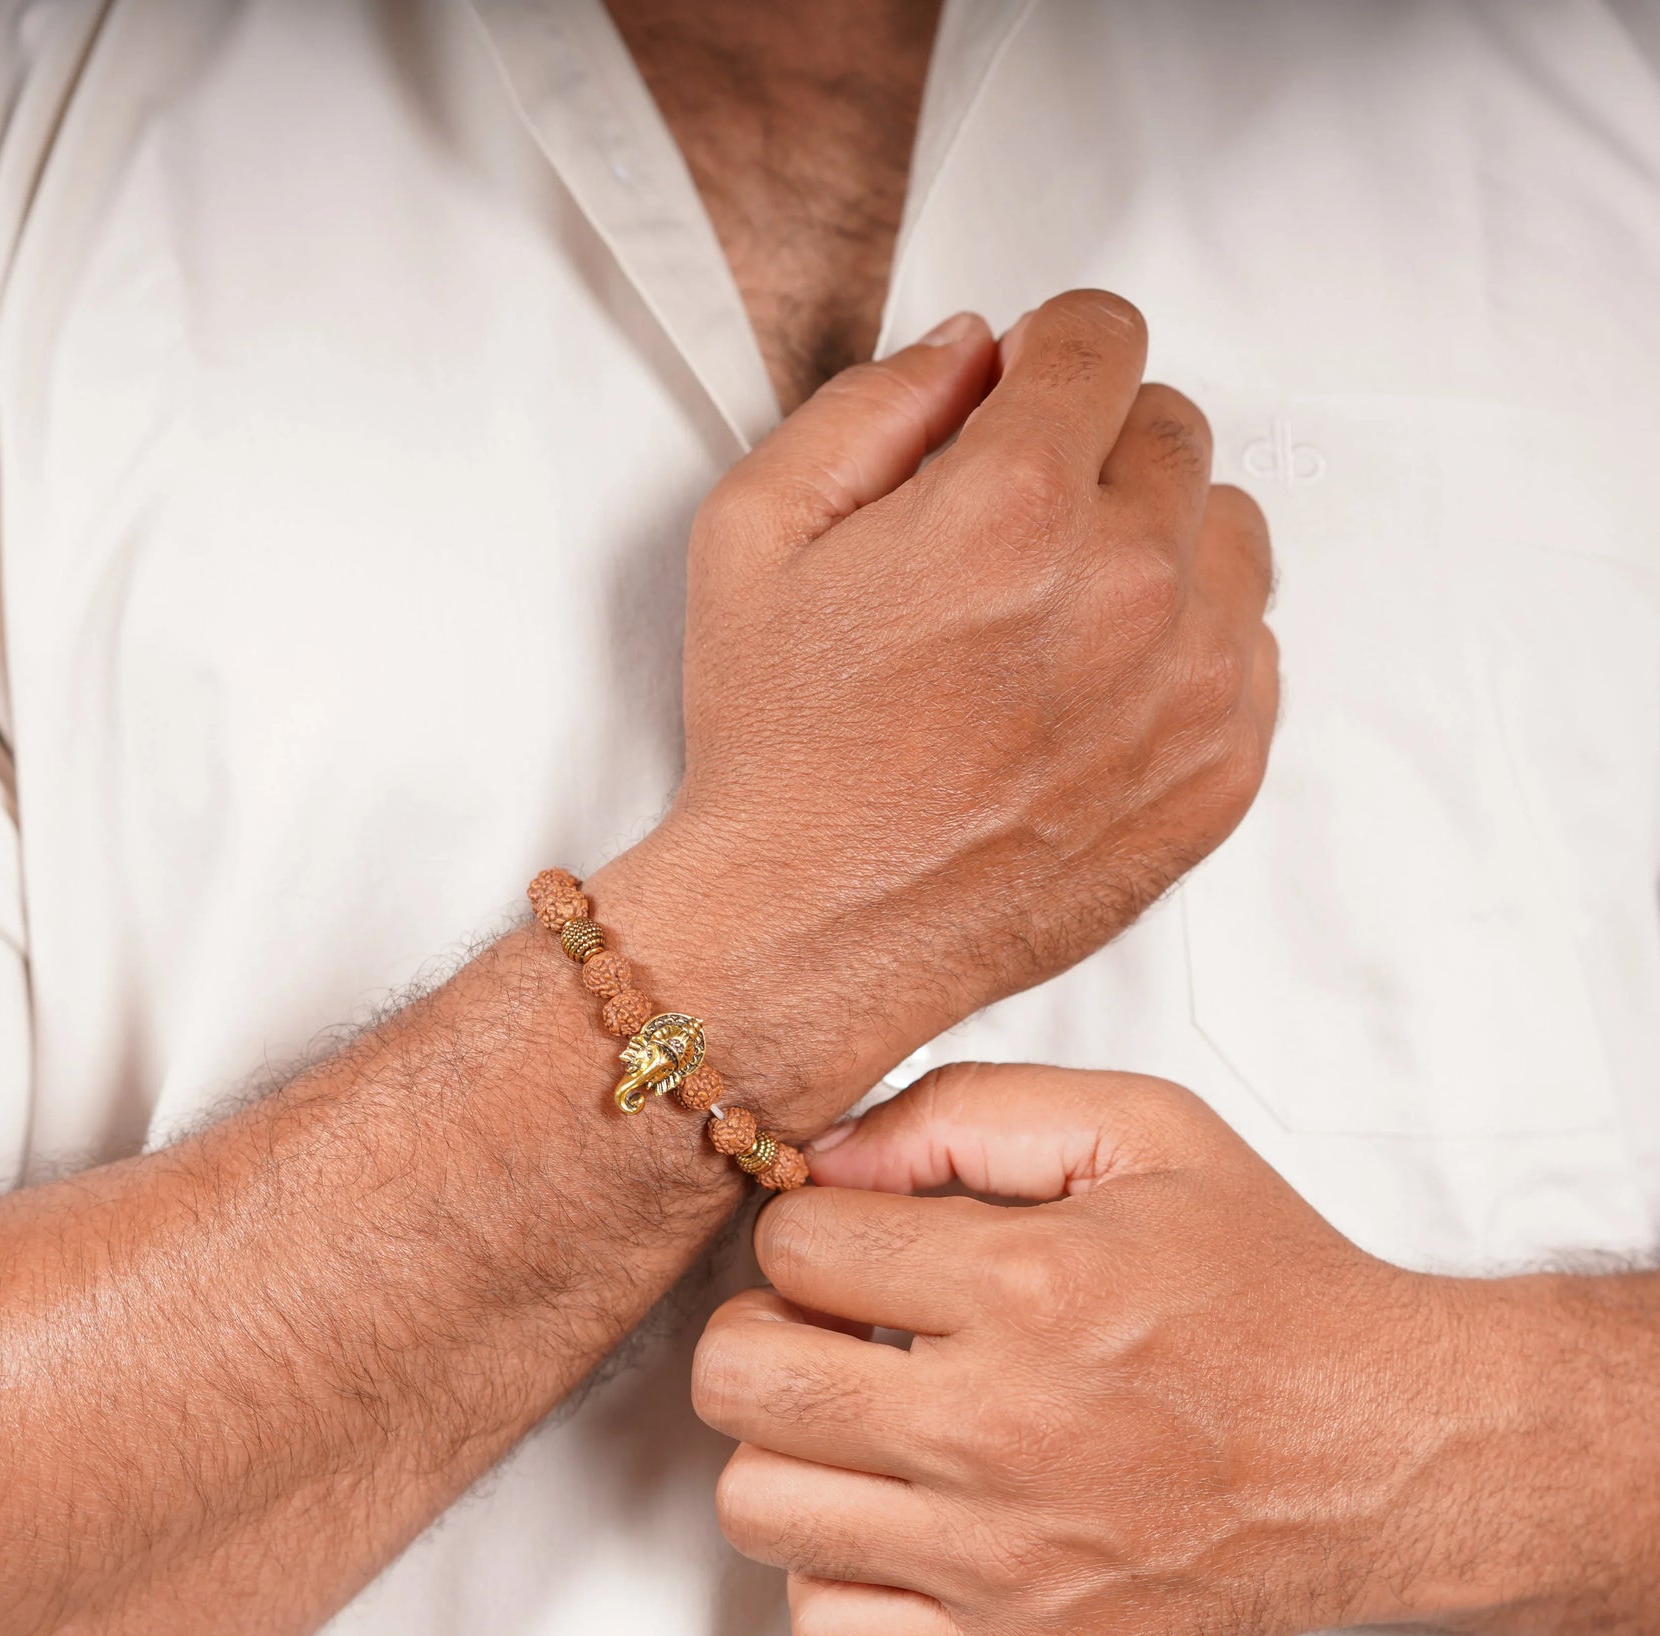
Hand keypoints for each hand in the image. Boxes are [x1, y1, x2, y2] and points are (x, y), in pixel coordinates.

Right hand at [602, 294, 1276, 1122]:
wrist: (810, 931)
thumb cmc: (778, 749)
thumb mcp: (753, 534)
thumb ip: (870, 404)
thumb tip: (971, 349)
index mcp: (1015, 503)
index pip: (1103, 335)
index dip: (1046, 355)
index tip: (1020, 400)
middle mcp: (1131, 585)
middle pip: (1174, 429)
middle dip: (1096, 451)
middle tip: (1014, 532)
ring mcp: (1193, 686)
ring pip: (1229, 533)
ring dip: (1158, 545)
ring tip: (1056, 618)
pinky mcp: (1221, 771)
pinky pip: (1252, 648)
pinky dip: (1186, 650)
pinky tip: (1088, 695)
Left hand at [691, 1063, 1510, 1635]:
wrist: (1388, 1450)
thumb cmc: (1264, 1284)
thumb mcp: (1140, 1131)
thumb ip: (966, 1111)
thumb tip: (822, 1157)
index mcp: (1026, 1287)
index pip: (790, 1244)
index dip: (809, 1226)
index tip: (859, 1244)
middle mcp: (999, 1430)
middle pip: (740, 1378)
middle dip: (763, 1331)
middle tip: (833, 1330)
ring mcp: (1001, 1560)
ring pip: (757, 1505)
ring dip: (786, 1449)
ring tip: (862, 1421)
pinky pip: (826, 1629)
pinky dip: (832, 1570)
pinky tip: (894, 1515)